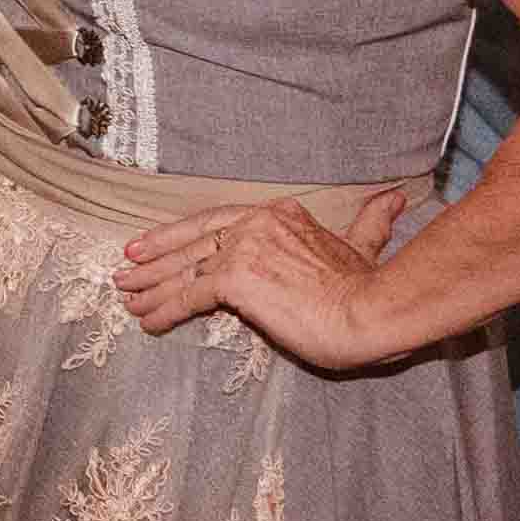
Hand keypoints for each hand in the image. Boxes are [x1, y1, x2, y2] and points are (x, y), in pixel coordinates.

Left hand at [107, 182, 417, 366]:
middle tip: (124, 268)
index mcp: (279, 215)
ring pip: (184, 269)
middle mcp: (256, 224)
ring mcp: (243, 249)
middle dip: (154, 256)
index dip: (182, 233)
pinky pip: (189, 297)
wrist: (372, 310)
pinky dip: (165, 310)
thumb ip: (371, 222)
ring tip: (126, 296)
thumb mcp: (365, 245)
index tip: (153, 242)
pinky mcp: (235, 280)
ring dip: (150, 285)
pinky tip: (148, 321)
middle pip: (192, 241)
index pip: (216, 221)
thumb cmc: (369, 289)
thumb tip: (395, 199)